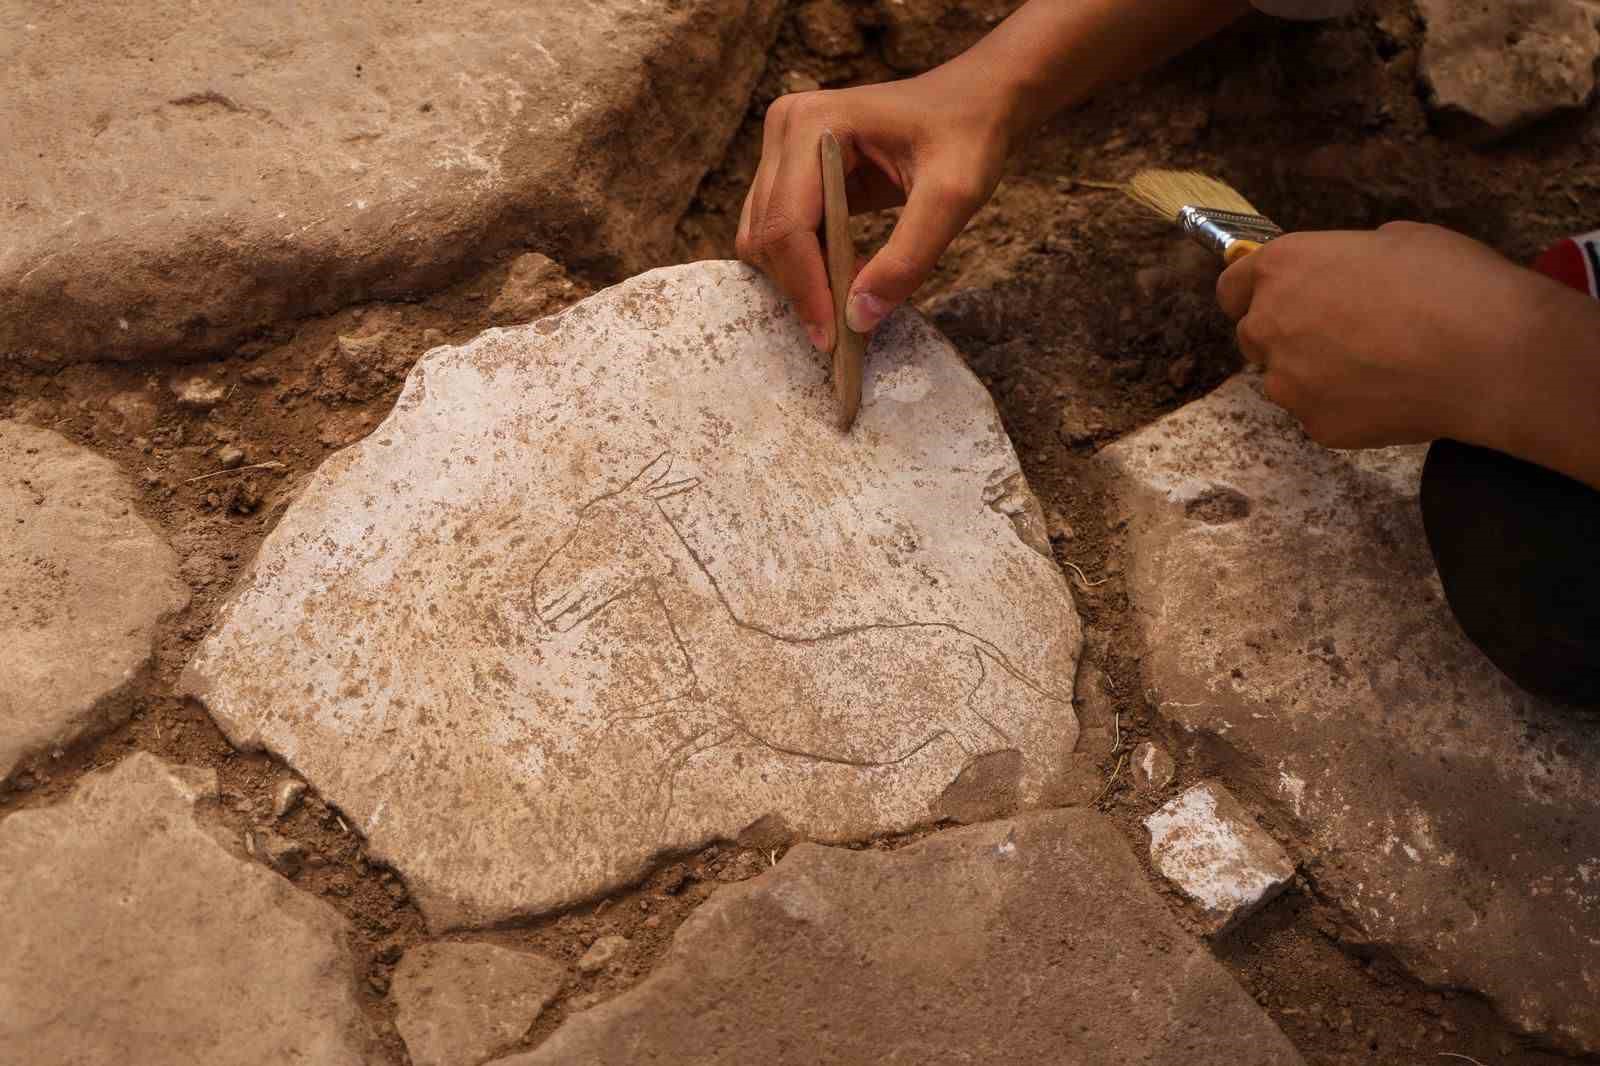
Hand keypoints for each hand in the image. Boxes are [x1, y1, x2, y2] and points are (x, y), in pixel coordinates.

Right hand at [736, 71, 1009, 350]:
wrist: (974, 102)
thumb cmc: (967, 136)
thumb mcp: (953, 197)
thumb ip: (908, 259)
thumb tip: (859, 319)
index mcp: (814, 124)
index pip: (787, 225)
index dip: (805, 288)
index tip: (833, 340)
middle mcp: (785, 129)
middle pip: (766, 236)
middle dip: (802, 289)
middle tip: (846, 332)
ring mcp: (782, 148)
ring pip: (763, 239)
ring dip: (799, 280)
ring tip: (849, 304)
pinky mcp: (791, 169)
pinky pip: (779, 232)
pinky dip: (805, 266)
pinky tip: (845, 279)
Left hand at [1215, 222, 1563, 450]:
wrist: (1488, 356)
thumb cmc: (1451, 283)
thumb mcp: (1396, 240)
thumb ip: (1345, 259)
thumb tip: (1343, 274)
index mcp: (1284, 267)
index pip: (1231, 287)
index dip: (1251, 293)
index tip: (1270, 298)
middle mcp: (1270, 324)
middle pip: (1253, 335)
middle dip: (1285, 334)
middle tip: (1339, 333)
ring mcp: (1287, 381)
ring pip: (1284, 379)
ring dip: (1313, 372)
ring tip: (1374, 365)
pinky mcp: (1314, 424)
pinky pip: (1318, 413)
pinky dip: (1343, 406)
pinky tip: (1387, 393)